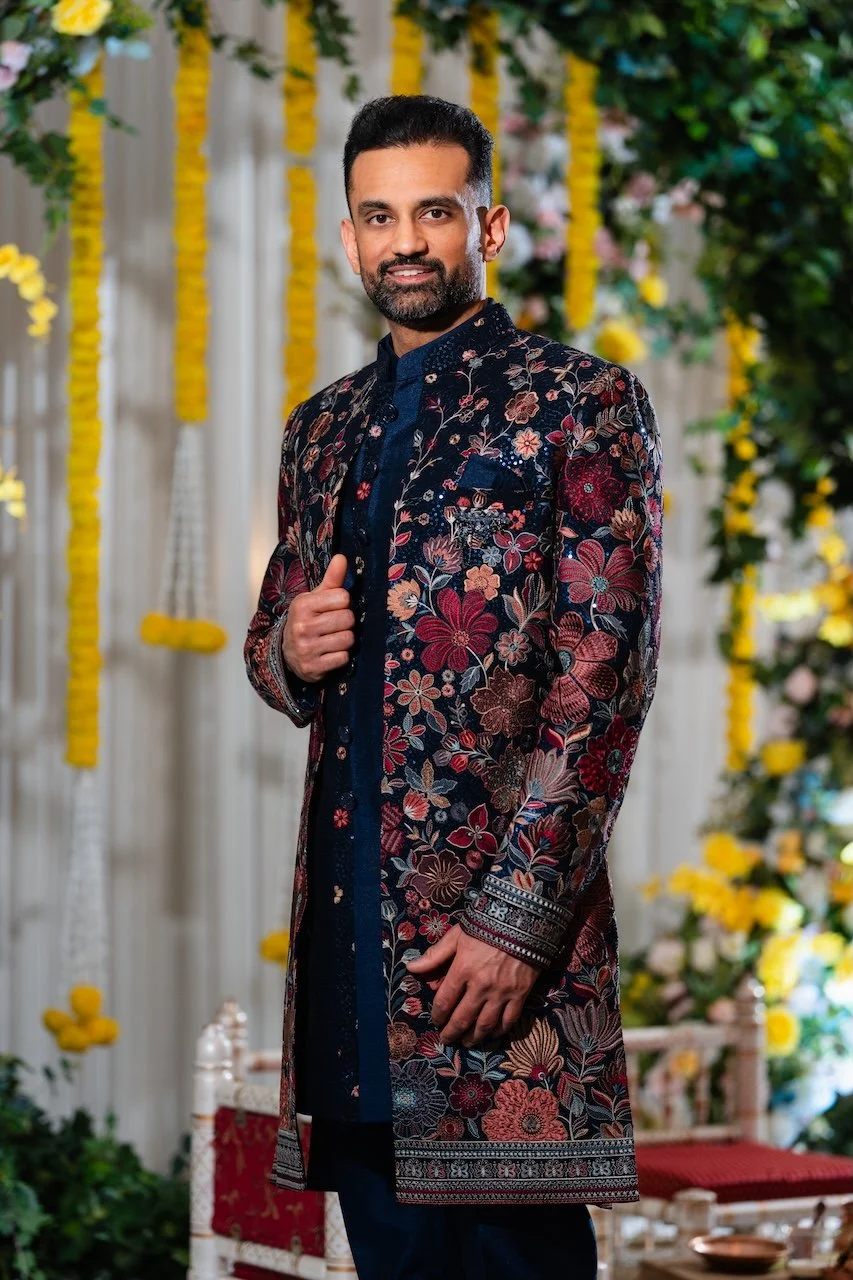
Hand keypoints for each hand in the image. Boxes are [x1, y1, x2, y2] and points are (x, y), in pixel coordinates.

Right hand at [282, 553, 354, 681]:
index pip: (343, 597)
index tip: (334, 607)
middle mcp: (302, 626)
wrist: (287, 653)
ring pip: (348, 639)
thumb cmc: (307, 620)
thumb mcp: (315, 598)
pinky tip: (330, 653)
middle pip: (347, 619)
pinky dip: (341, 656)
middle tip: (336, 625)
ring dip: (346, 640)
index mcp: (302, 605)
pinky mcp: (312, 667)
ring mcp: (306, 648)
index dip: (343, 603)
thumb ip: (331, 579)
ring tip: (334, 638)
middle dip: (346, 622)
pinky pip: (343, 658)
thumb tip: (342, 557)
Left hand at [405, 923, 539, 1047]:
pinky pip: (509, 1020)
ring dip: (474, 1037)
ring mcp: (502, 992)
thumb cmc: (486, 927)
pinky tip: (493, 1034)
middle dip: (452, 1032)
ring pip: (485, 1024)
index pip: (445, 1001)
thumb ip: (435, 955)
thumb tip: (410, 968)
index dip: (438, 1015)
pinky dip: (500, 1030)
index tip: (436, 1020)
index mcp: (463, 969)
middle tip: (446, 1040)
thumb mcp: (457, 936)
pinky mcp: (521, 994)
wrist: (523, 920)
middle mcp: (481, 985)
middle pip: (463, 1018)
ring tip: (467, 1043)